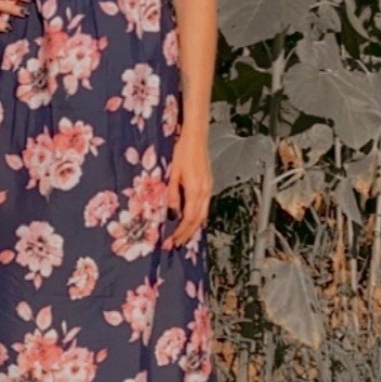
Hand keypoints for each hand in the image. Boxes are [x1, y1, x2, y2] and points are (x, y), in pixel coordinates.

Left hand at [163, 132, 211, 249]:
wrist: (196, 137)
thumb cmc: (182, 152)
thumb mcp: (173, 174)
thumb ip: (173, 196)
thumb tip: (172, 215)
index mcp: (195, 190)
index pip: (189, 218)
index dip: (181, 232)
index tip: (172, 241)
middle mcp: (205, 191)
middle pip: (198, 220)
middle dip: (187, 234)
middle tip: (177, 244)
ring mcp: (208, 188)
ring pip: (203, 214)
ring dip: (193, 227)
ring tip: (183, 236)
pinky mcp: (208, 184)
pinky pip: (204, 206)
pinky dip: (197, 217)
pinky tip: (190, 220)